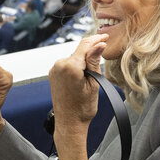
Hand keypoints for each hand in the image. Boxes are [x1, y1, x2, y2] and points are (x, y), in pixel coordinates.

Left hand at [48, 34, 107, 159]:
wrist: (69, 123)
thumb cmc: (82, 108)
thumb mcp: (94, 83)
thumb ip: (94, 62)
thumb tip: (99, 45)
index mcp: (70, 66)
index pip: (85, 45)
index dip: (96, 39)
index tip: (105, 36)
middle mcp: (59, 65)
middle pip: (79, 50)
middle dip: (91, 50)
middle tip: (104, 49)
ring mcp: (54, 69)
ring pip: (74, 57)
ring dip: (84, 58)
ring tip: (94, 68)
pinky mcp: (53, 74)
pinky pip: (67, 64)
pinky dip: (76, 64)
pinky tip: (84, 72)